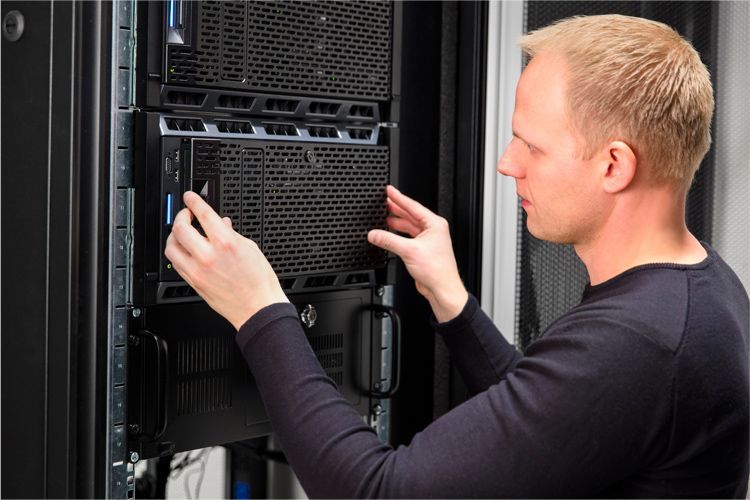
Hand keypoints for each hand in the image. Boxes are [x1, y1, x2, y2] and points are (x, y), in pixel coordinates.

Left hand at [165, 191, 288, 330]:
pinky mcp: (194, 283)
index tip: (190, 197)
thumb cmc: (259, 282)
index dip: (194, 201)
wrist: (258, 308)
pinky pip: (176, 264)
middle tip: (185, 214)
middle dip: (180, 216)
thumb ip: (231, 233)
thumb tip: (221, 223)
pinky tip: (184, 250)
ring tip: (181, 232)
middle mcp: (208, 256)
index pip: (203, 214)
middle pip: (180, 229)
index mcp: (226, 243)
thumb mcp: (250, 249)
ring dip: (174, 236)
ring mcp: (198, 271)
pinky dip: (177, 253)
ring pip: (172, 247)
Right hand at [368, 185, 467, 321]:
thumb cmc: (437, 270)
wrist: (442, 288)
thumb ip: (389, 240)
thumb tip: (375, 234)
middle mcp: (432, 230)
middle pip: (410, 215)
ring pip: (408, 227)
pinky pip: (407, 238)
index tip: (389, 190)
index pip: (413, 206)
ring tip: (383, 217)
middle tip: (383, 201)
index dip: (399, 198)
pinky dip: (397, 236)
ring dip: (396, 223)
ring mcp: (428, 240)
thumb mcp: (409, 251)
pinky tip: (389, 234)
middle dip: (396, 209)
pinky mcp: (422, 250)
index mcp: (434, 224)